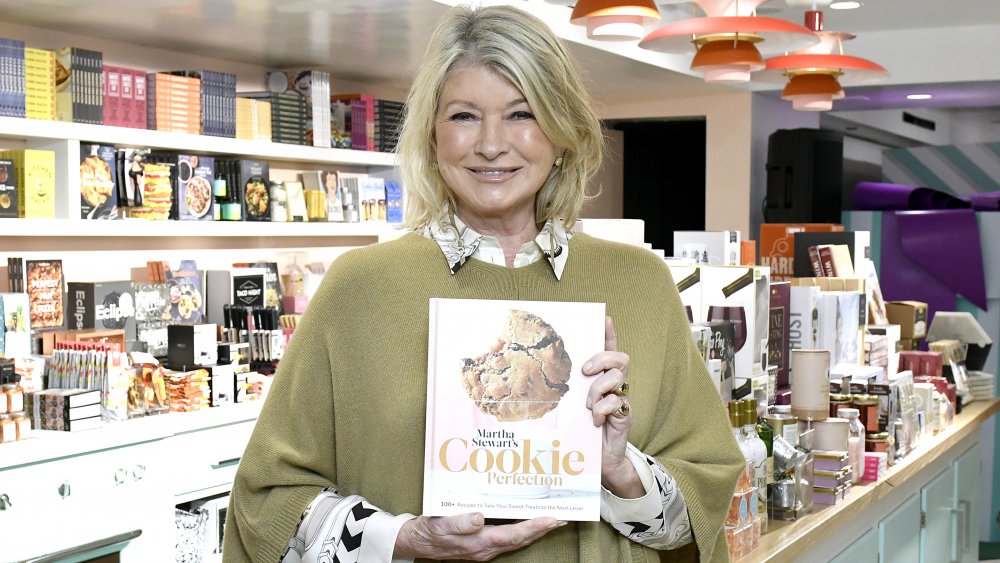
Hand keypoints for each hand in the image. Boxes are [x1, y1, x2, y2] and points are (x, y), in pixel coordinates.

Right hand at [393, 513, 564, 560]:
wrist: (415, 542)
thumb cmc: (428, 531)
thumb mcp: (440, 524)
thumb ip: (460, 522)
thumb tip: (480, 518)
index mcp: (479, 543)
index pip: (514, 535)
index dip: (535, 527)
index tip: (552, 519)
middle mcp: (485, 549)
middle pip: (521, 539)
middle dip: (542, 529)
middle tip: (562, 517)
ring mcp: (484, 549)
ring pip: (516, 540)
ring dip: (535, 530)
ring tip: (551, 520)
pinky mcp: (481, 545)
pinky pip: (508, 539)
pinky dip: (522, 530)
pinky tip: (526, 522)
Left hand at [582, 316, 643, 498]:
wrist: (600, 461)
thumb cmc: (583, 430)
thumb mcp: (573, 406)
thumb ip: (569, 390)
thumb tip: (541, 373)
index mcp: (602, 379)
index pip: (610, 350)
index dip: (609, 334)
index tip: (605, 318)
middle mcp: (615, 386)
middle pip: (620, 358)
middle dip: (602, 359)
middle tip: (585, 371)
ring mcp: (622, 399)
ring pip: (616, 379)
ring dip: (597, 390)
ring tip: (588, 406)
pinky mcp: (625, 415)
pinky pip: (616, 403)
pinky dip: (602, 410)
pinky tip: (595, 421)